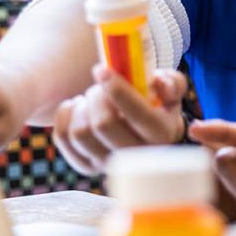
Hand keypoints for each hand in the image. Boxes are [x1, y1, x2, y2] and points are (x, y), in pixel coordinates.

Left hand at [52, 65, 188, 175]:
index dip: (117, 90)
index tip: (102, 70)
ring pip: (79, 133)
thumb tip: (158, 82)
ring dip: (83, 107)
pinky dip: (65, 115)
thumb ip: (172, 82)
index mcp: (162, 134)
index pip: (138, 115)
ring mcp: (109, 164)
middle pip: (103, 124)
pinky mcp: (86, 165)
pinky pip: (63, 137)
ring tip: (92, 98)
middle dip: (97, 97)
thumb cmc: (157, 103)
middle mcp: (136, 155)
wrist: (144, 130)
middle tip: (100, 87)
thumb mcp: (173, 89)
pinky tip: (79, 107)